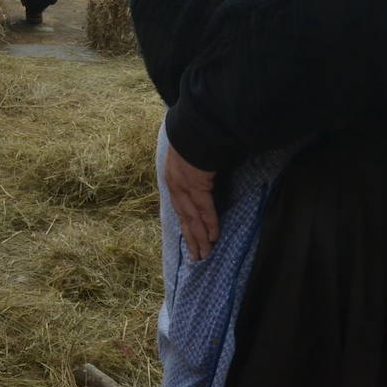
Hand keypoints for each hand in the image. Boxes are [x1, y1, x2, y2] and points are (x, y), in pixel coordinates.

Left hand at [164, 144, 218, 260]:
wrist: (196, 128)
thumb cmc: (195, 140)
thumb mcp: (187, 160)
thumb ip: (192, 174)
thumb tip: (202, 184)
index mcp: (172, 181)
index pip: (179, 210)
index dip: (186, 227)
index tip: (190, 243)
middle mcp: (175, 186)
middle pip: (185, 219)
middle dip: (192, 239)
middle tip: (198, 258)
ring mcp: (185, 186)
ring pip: (193, 218)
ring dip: (200, 238)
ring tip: (205, 254)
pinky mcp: (197, 184)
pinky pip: (205, 208)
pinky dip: (210, 224)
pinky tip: (214, 237)